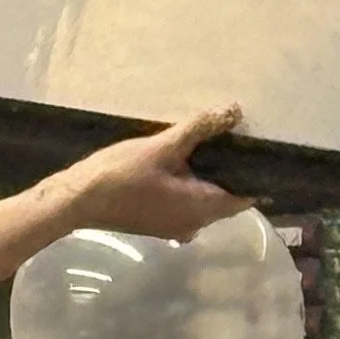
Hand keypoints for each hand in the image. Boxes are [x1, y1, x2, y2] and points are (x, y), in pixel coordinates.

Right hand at [54, 104, 251, 243]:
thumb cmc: (120, 175)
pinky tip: (185, 163)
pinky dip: (193, 186)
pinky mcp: (160, 223)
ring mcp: (176, 227)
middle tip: (239, 138)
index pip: (246, 196)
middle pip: (227, 199)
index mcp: (201, 209)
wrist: (77, 201)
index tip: (262, 150)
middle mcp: (194, 224)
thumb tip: (234, 111)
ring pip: (207, 202)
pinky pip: (189, 204)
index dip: (257, 174)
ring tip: (214, 144)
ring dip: (211, 178)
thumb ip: (200, 129)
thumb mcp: (162, 147)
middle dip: (233, 172)